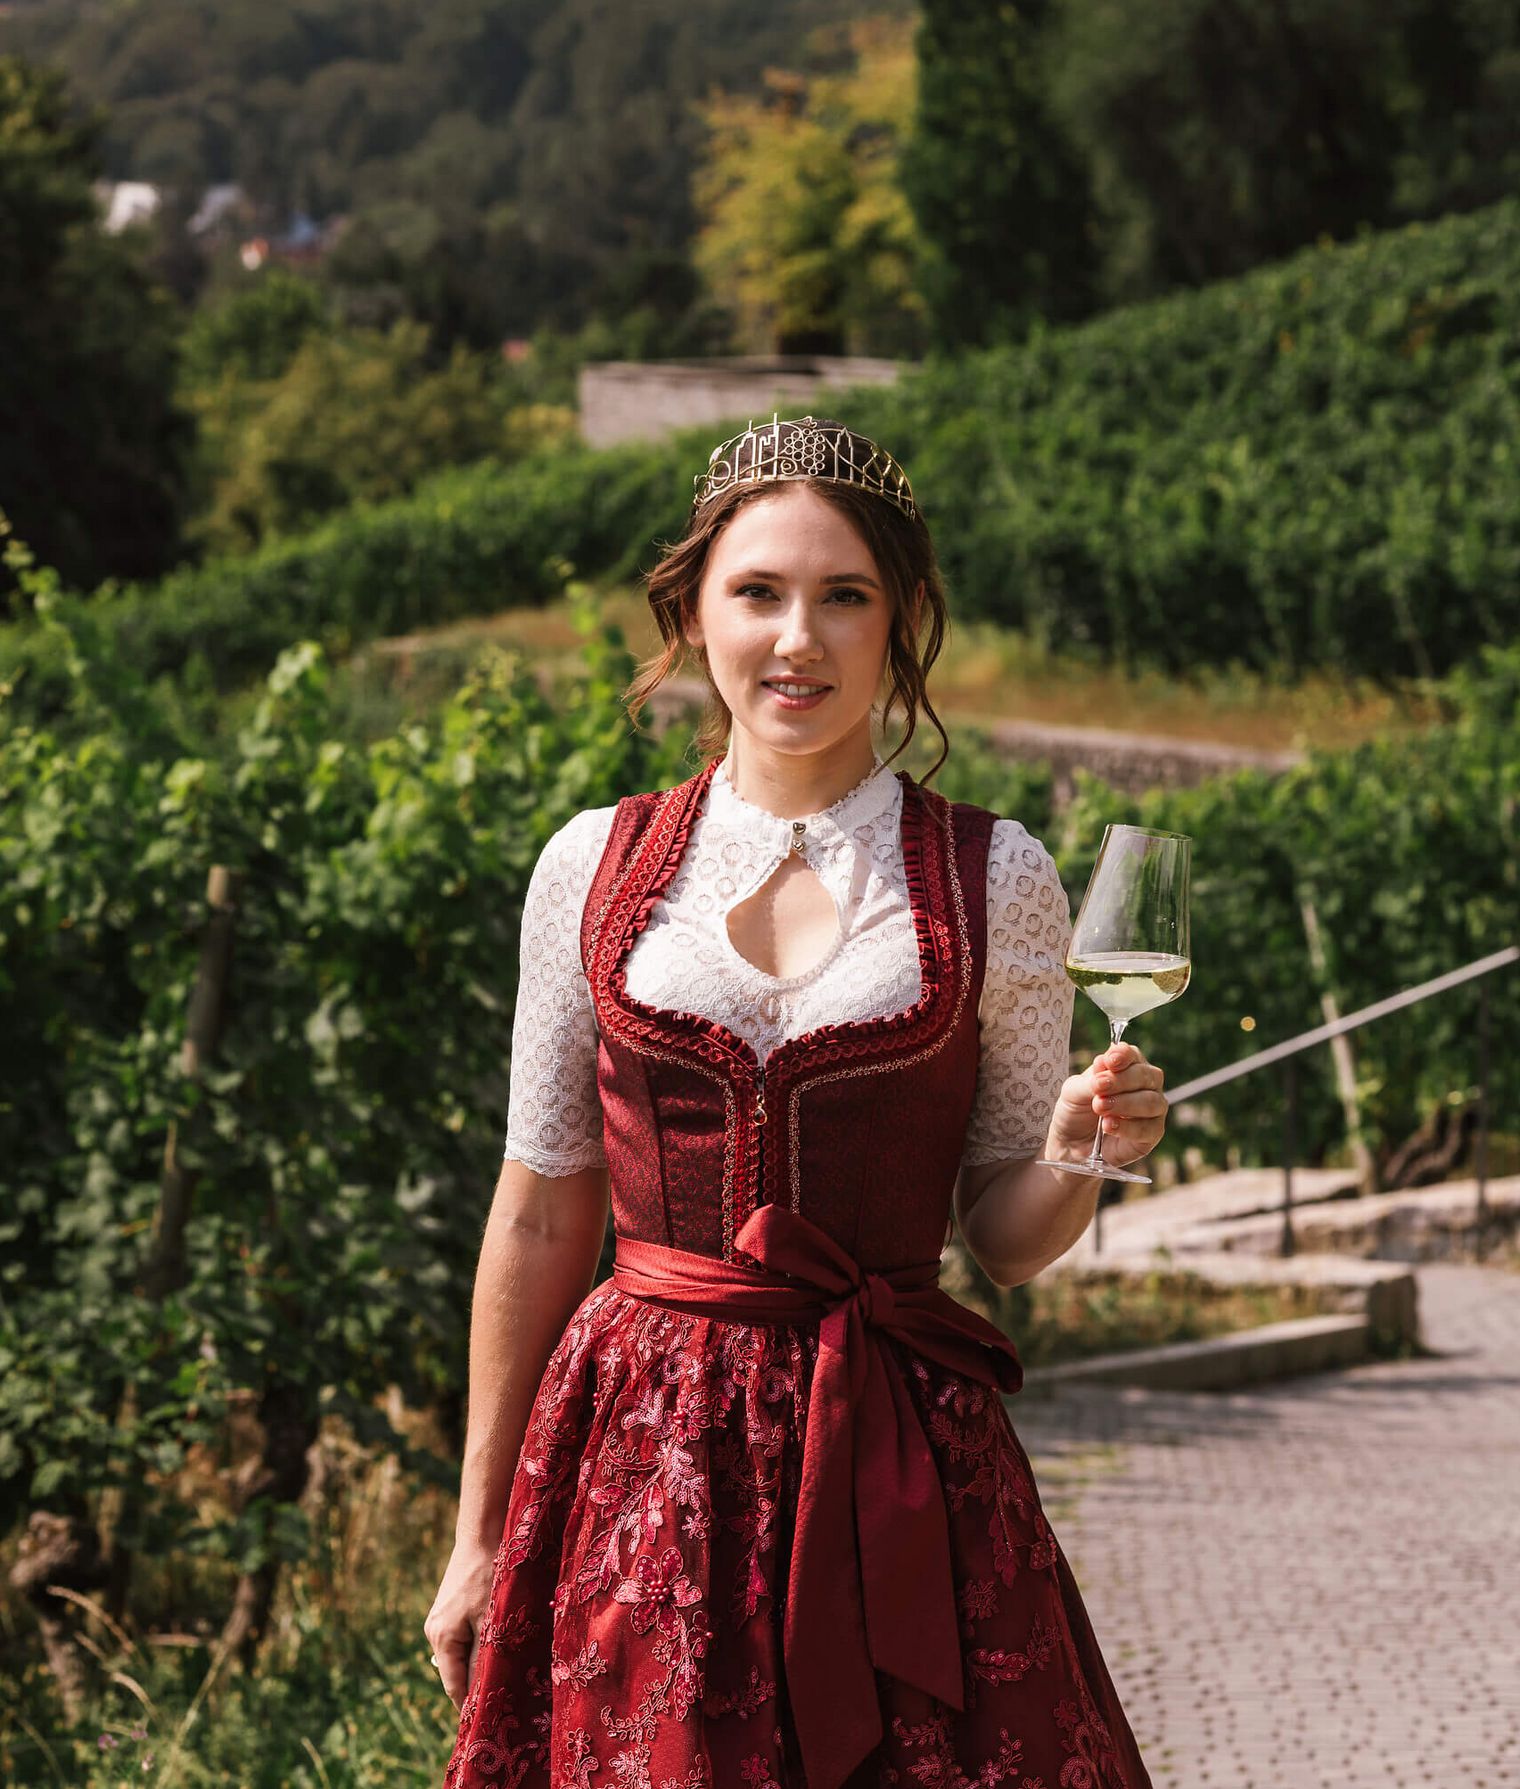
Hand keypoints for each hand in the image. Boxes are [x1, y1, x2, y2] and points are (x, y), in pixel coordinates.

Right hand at [424, 1540, 495, 1710]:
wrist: (482, 1533)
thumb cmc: (489, 1574)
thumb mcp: (491, 1619)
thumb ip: (484, 1656)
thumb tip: (482, 1692)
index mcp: (441, 1638)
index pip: (454, 1687)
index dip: (470, 1707)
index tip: (488, 1724)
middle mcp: (434, 1632)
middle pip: (456, 1673)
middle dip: (476, 1686)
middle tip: (503, 1702)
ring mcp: (440, 1620)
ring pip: (460, 1656)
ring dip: (479, 1664)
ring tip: (505, 1676)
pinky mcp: (449, 1609)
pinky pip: (462, 1639)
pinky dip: (477, 1647)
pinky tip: (498, 1646)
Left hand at [1046, 1041, 1167, 1168]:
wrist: (1071, 1144)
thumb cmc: (1076, 1111)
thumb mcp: (1073, 1092)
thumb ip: (1090, 1080)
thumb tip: (1104, 1064)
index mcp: (1127, 1066)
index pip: (1132, 1054)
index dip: (1123, 1055)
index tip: (1109, 1061)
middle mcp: (1145, 1085)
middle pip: (1145, 1075)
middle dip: (1121, 1081)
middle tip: (1099, 1088)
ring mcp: (1152, 1109)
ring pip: (1151, 1101)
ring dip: (1124, 1103)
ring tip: (1099, 1108)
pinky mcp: (1152, 1134)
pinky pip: (1149, 1128)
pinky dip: (1128, 1127)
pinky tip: (1109, 1126)